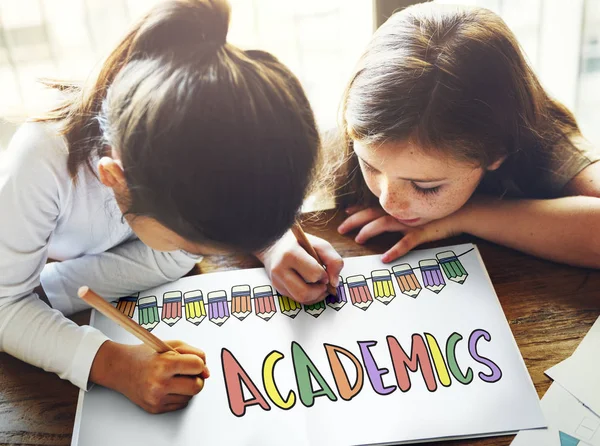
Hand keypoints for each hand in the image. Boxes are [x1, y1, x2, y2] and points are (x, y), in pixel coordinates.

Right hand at [91, 340, 209, 413]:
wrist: (120, 368)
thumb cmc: (147, 355)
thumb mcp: (171, 345)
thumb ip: (194, 353)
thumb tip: (207, 372)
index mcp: (164, 365)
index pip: (197, 366)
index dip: (199, 363)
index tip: (194, 362)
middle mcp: (159, 384)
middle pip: (197, 386)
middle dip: (197, 378)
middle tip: (188, 372)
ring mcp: (157, 399)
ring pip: (190, 396)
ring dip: (187, 387)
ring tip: (174, 377)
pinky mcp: (155, 409)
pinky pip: (180, 404)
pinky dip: (179, 395)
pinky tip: (168, 386)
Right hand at [256, 229, 343, 303]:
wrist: (275, 245)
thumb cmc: (300, 244)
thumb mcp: (319, 245)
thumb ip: (333, 260)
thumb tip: (334, 283)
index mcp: (290, 254)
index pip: (313, 274)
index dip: (324, 276)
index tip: (324, 271)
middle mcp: (280, 269)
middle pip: (304, 292)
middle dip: (320, 290)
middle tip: (324, 283)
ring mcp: (277, 281)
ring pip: (301, 299)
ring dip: (315, 296)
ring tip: (319, 287)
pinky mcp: (278, 288)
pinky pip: (297, 300)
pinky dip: (309, 297)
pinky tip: (312, 287)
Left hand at [338, 206, 462, 262]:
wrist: (460, 213)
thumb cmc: (435, 214)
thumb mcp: (414, 212)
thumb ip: (398, 214)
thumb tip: (381, 217)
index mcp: (397, 208)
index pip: (372, 206)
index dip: (357, 210)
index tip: (344, 213)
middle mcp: (400, 213)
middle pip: (371, 213)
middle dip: (354, 220)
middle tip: (341, 229)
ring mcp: (410, 222)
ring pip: (384, 223)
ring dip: (369, 230)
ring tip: (358, 239)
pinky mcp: (421, 233)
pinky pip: (405, 243)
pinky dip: (394, 250)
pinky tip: (385, 258)